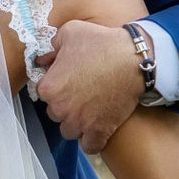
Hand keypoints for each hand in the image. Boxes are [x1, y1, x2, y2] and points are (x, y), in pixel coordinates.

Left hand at [33, 20, 147, 154]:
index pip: (44, 93)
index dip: (57, 85)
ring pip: (69, 131)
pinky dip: (92, 140)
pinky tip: (97, 129)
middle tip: (82, 92)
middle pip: (55, 113)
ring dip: (77, 123)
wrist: (135, 59)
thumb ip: (52, 46)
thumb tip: (44, 58)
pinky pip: (89, 147)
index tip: (70, 80)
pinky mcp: (99, 132)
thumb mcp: (70, 32)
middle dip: (66, 104)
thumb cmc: (102, 43)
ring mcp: (80, 123)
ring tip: (90, 109)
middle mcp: (60, 109)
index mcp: (49, 88)